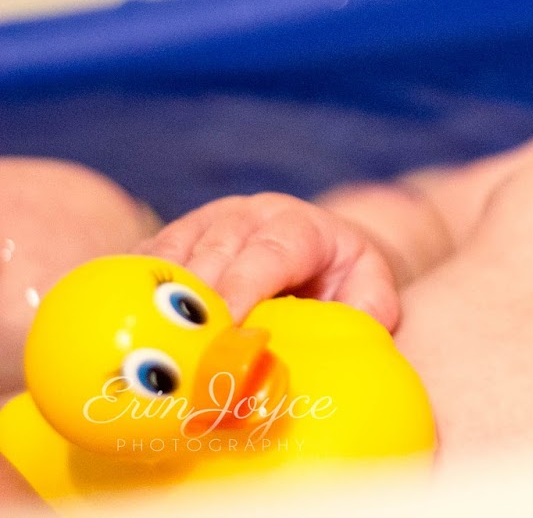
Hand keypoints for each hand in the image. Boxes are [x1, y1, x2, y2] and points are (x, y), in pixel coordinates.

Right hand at [139, 193, 400, 330]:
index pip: (269, 252)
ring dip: (156, 297)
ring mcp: (207, 221)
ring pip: (172, 252)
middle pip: (214, 251)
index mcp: (300, 225)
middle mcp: (250, 214)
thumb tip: (346, 335)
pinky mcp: (176, 238)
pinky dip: (133, 292)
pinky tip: (127, 327)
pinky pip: (145, 261)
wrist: (321, 252)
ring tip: (145, 344)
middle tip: (180, 352)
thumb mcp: (373, 291)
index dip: (243, 288)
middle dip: (196, 301)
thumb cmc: (345, 278)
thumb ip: (369, 311)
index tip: (226, 328)